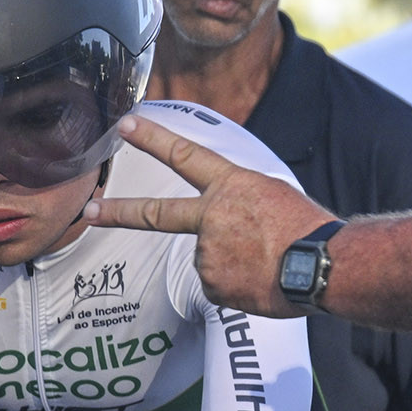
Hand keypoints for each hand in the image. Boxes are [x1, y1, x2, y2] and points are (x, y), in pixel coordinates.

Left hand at [82, 114, 338, 316]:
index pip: (183, 155)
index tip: (126, 125)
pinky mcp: (212, 285)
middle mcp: (211, 217)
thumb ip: (239, 202)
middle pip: (156, 213)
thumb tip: (228, 224)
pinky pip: (218, 284)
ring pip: (208, 258)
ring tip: (265, 262)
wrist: (322, 265)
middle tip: (89, 210)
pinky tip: (260, 279)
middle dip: (117, 210)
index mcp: (230, 186)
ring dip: (229, 262)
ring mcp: (207, 253)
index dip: (152, 138)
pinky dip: (236, 284)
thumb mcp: (273, 194)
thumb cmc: (307, 229)